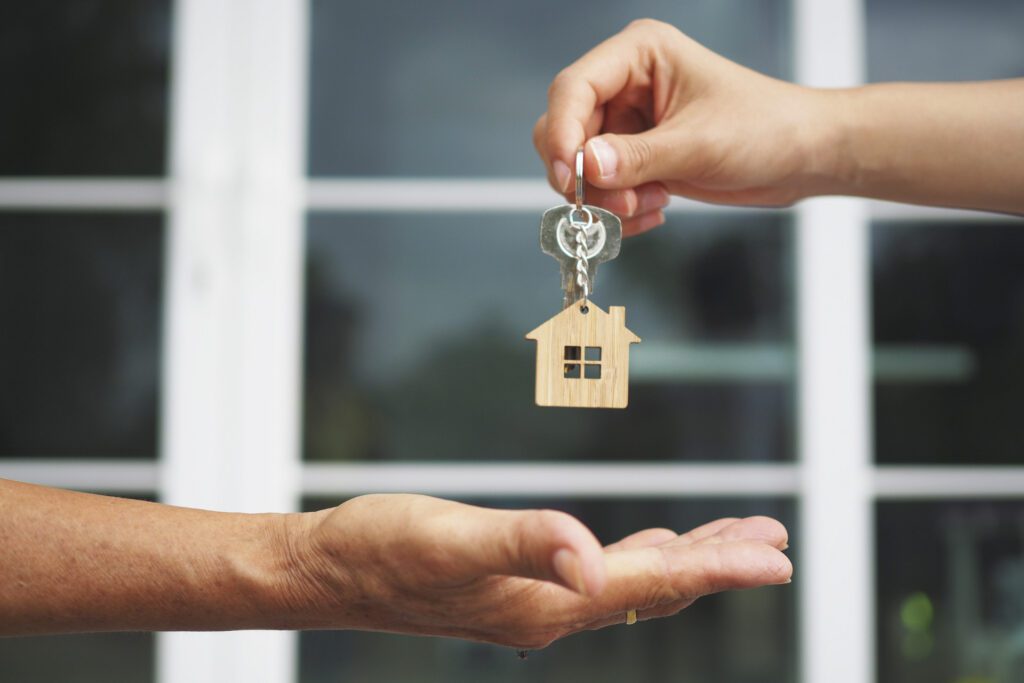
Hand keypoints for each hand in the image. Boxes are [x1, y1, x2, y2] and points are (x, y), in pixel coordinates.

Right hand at [289, 494, 790, 648]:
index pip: (651, 583)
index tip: (776, 555)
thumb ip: (523, 545)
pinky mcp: (519, 586)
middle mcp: (550, 611)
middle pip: (655, 587)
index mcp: (545, 603)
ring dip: (688, 559)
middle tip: (775, 542)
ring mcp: (536, 602)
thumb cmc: (382, 551)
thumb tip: (589, 557)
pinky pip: (601, 575)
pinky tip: (648, 546)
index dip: (719, 566)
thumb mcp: (448, 540)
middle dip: (720, 563)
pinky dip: (641, 557)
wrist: (331, 571)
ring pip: (634, 581)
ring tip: (735, 538)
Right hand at [534, 19, 837, 234]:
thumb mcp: (699, 145)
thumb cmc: (765, 128)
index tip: (568, 175)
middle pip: (567, 129)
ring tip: (648, 206)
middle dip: (586, 175)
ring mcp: (628, 122)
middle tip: (615, 204)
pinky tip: (653, 210)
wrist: (799, 157)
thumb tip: (586, 167)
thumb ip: (638, 157)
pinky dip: (619, 208)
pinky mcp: (635, 155)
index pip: (574, 88)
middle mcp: (626, 84)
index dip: (561, 132)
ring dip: (607, 197)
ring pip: (581, 166)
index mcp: (639, 54)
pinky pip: (602, 187)